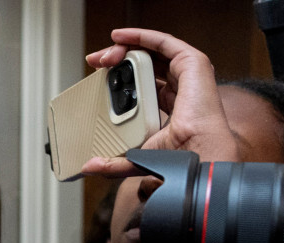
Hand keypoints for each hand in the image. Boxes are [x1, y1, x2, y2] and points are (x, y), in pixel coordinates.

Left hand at [81, 29, 240, 178]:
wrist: (194, 155)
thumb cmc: (178, 158)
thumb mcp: (134, 158)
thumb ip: (111, 162)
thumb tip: (88, 166)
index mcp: (168, 107)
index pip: (141, 83)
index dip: (119, 76)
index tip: (96, 75)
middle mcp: (179, 88)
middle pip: (145, 64)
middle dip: (117, 58)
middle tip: (95, 62)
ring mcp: (187, 75)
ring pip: (152, 51)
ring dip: (126, 46)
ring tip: (104, 54)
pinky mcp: (192, 64)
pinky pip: (164, 42)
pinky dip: (141, 35)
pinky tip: (121, 36)